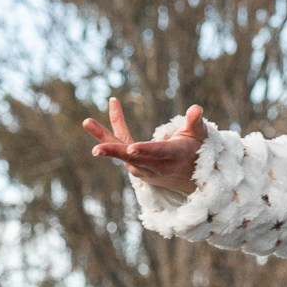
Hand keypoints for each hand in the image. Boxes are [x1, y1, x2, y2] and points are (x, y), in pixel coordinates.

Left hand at [83, 98, 204, 195]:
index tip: (131, 148)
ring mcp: (143, 168)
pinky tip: (105, 110)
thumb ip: (196, 123)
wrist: (189, 176)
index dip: (145, 150)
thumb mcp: (199, 136)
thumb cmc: (196, 150)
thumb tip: (196, 109)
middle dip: (115, 152)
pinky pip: (120, 145)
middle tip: (96, 150)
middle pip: (133, 158)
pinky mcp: (133, 165)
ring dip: (103, 137)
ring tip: (87, 122)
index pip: (159, 153)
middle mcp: (158, 165)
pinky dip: (109, 131)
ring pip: (121, 152)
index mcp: (175, 155)